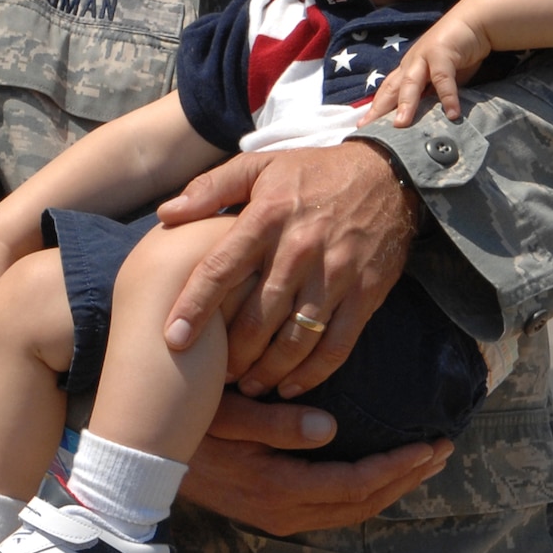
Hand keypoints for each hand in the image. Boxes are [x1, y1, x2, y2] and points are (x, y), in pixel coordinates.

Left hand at [158, 143, 419, 397]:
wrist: (388, 174)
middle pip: (256, 317)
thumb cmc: (312, 173)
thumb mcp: (259, 166)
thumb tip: (165, 215)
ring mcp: (336, 274)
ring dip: (268, 371)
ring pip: (295, 339)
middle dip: (232, 354)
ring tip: (248, 386)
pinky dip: (313, 373)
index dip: (194, 308)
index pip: (220, 269)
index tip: (172, 340)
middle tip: (215, 374)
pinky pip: (336, 344)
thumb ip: (209, 188)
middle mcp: (299, 248)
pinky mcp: (366, 293)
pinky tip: (291, 386)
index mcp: (266, 217)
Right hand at [180, 391, 451, 535]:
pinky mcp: (271, 511)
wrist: (139, 465)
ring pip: (350, 510)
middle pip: (363, 503)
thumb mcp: (225, 416)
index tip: (431, 443)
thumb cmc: (183, 428)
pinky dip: (364, 491)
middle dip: (406, 477)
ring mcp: (277, 516)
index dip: (398, 466)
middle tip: (441, 449)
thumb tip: (331, 427)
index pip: (356, 484)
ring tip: (421, 460)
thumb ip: (276, 424)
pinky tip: (378, 470)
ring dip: (390, 486)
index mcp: (278, 487)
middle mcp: (284, 511)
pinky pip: (332, 507)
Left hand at [359, 9, 490, 126]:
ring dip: (406, 103)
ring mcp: (424, 56)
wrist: (473, 22)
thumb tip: (427, 122)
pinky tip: (452, 114)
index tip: (362, 128)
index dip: (375, 109)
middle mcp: (411, 63)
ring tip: (401, 124)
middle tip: (368, 129)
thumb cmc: (457, 53)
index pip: (387, 91)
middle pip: (391, 88)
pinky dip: (447, 96)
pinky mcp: (442, 52)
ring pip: (411, 82)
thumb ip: (433, 95)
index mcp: (408, 69)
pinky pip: (443, 78)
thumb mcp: (441, 79)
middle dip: (379, 109)